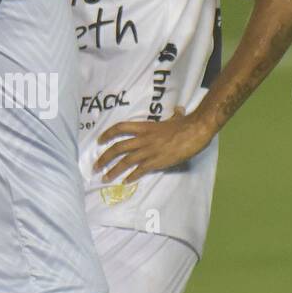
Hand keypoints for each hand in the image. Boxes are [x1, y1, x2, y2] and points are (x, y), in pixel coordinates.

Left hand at [94, 108, 212, 183]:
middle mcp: (143, 139)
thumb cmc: (186, 125)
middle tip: (96, 167)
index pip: (120, 128)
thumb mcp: (176, 118)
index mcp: (145, 127)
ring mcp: (149, 151)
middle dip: (104, 158)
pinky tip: (125, 182)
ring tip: (105, 178)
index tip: (99, 141)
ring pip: (125, 161)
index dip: (108, 134)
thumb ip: (174, 116)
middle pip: (118, 148)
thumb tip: (178, 110)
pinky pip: (140, 170)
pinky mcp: (156, 161)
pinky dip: (131, 176)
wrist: (195, 131)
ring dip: (113, 171)